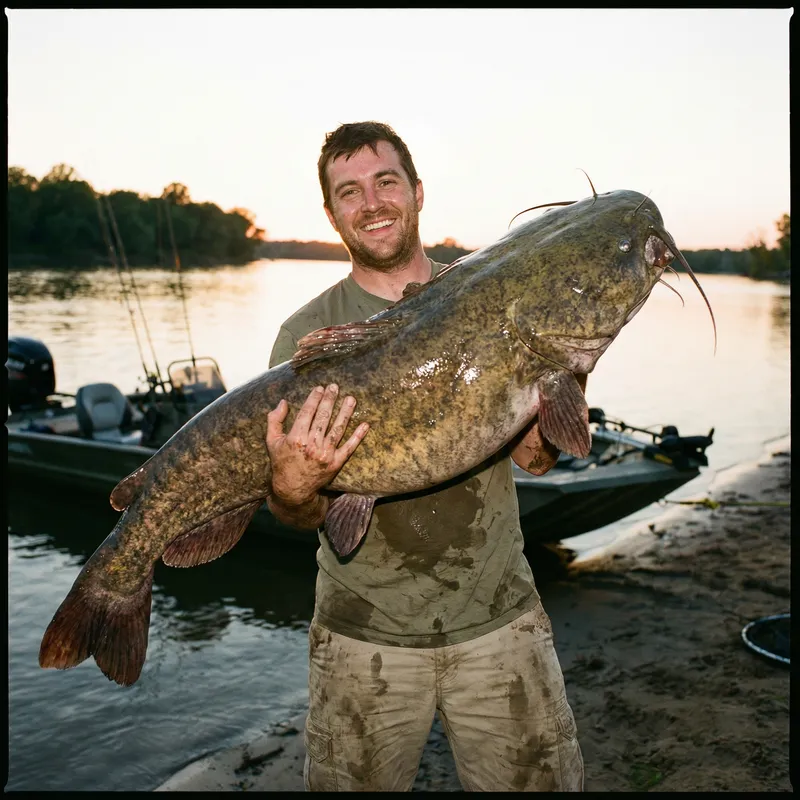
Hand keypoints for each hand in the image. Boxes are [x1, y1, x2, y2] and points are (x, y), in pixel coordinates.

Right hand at [265, 384, 368, 507]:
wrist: (292, 490)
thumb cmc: (281, 463)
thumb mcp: (271, 442)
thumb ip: (274, 420)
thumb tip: (283, 402)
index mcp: (295, 438)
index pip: (307, 413)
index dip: (314, 399)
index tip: (320, 388)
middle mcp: (311, 445)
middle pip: (323, 417)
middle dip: (330, 400)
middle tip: (335, 387)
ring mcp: (325, 454)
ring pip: (338, 429)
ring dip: (346, 412)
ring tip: (351, 399)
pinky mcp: (335, 463)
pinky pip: (349, 447)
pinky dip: (358, 436)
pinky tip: (365, 425)